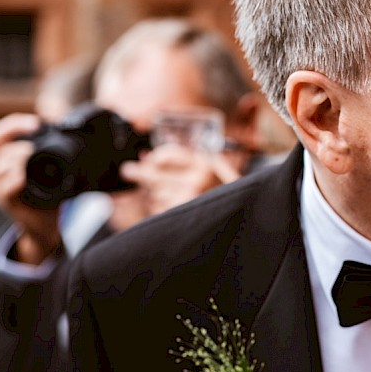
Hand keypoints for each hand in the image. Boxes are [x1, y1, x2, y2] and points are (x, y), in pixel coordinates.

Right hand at [0, 114, 61, 263]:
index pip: (1, 134)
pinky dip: (14, 180)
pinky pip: (6, 189)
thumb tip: (71, 131)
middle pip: (0, 146)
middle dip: (16, 137)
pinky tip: (22, 177)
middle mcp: (3, 170)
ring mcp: (3, 186)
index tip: (36, 124)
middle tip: (35, 137)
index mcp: (12, 158)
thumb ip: (55, 151)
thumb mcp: (52, 169)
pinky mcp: (9, 201)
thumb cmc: (49, 194)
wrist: (46, 223)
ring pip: (0, 166)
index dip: (15, 124)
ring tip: (29, 154)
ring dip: (16, 158)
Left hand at [119, 143, 240, 217]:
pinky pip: (159, 210)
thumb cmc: (224, 188)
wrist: (241, 212)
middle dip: (137, 172)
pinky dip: (160, 208)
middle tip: (128, 170)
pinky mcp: (182, 216)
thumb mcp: (212, 165)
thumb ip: (182, 159)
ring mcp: (189, 201)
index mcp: (204, 164)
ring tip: (163, 193)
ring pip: (154, 194)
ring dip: (152, 194)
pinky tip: (171, 205)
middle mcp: (197, 181)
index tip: (147, 159)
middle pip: (153, 174)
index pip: (166, 155)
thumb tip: (146, 157)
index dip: (153, 157)